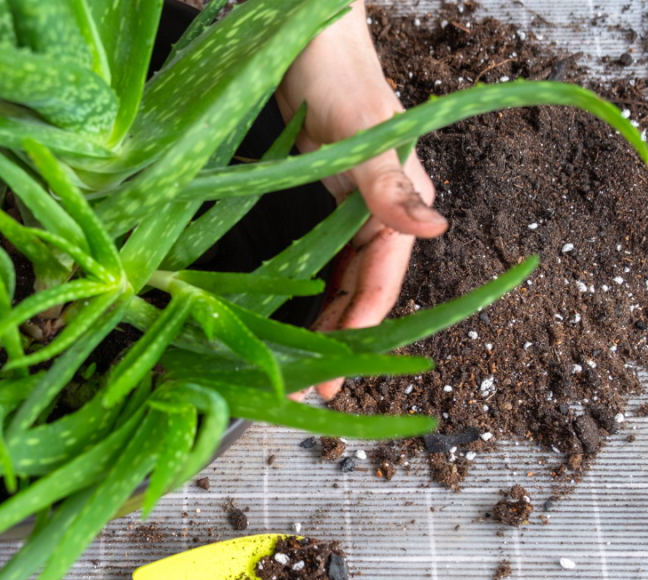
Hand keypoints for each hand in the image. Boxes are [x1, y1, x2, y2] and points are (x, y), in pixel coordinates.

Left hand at [275, 1, 444, 399]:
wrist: (307, 39)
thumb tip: (435, 231)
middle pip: (368, 290)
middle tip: (319, 386)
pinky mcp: (327, 205)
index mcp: (402, 202)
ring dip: (328, 324)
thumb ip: (391, 186)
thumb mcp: (363, 132)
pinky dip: (313, 292)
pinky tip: (297, 318)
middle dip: (346, 339)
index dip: (366, 324)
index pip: (387, 278)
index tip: (340, 366)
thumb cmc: (339, 76)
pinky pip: (325, 261)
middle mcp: (383, 215)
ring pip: (345, 282)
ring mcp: (354, 212)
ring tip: (304, 366)